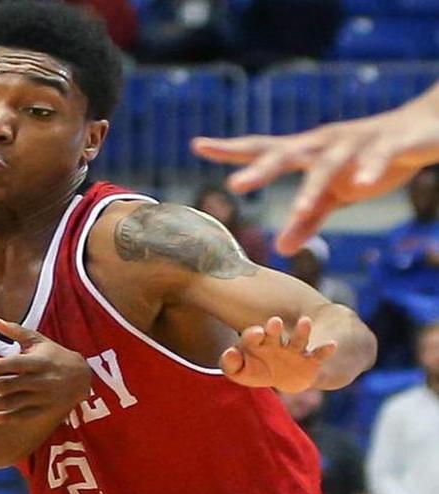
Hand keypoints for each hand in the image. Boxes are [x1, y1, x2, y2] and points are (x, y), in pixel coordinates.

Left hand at [0, 317, 90, 424]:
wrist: (83, 377)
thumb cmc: (54, 354)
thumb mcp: (38, 340)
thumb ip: (15, 331)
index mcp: (38, 361)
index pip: (15, 364)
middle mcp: (40, 380)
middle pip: (7, 386)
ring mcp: (41, 397)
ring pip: (11, 403)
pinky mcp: (43, 410)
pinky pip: (22, 416)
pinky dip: (6, 418)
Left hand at [192, 101, 438, 255]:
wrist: (428, 127)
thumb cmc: (371, 159)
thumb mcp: (337, 195)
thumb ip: (309, 218)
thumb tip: (281, 247)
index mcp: (308, 153)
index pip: (263, 149)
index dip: (231, 149)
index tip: (196, 144)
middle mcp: (325, 143)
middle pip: (286, 154)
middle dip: (261, 169)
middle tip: (235, 185)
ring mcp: (357, 141)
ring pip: (328, 164)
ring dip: (312, 187)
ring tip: (297, 210)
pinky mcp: (391, 144)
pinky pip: (377, 158)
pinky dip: (369, 169)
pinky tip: (361, 184)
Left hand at [220, 316, 336, 392]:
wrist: (284, 378)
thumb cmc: (256, 370)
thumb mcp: (239, 372)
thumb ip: (229, 364)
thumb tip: (230, 353)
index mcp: (256, 343)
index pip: (251, 336)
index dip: (252, 335)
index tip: (257, 333)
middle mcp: (275, 343)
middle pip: (274, 333)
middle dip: (273, 328)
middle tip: (274, 321)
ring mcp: (293, 351)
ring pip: (298, 340)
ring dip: (302, 332)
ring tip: (306, 321)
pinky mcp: (310, 361)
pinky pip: (318, 355)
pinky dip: (325, 350)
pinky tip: (332, 344)